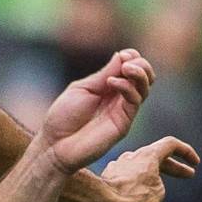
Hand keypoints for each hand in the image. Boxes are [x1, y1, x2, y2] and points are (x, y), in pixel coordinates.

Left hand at [41, 50, 154, 173]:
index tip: (124, 54)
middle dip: (141, 65)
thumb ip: (103, 74)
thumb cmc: (63, 118)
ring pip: (145, 88)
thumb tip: (123, 55)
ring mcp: (122, 110)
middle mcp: (118, 97)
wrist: (56, 146)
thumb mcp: (82, 89)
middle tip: (128, 62)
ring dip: (139, 74)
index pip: (130, 68)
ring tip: (126, 68)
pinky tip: (111, 83)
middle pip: (144, 77)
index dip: (131, 58)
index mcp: (106, 86)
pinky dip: (127, 88)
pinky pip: (135, 101)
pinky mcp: (124, 123)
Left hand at [95, 136, 199, 201]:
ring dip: (153, 177)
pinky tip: (137, 199)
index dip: (186, 152)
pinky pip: (126, 180)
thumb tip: (142, 184)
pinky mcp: (108, 179)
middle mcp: (132, 157)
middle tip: (189, 174)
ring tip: (161, 191)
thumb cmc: (133, 196)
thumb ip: (157, 184)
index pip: (171, 144)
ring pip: (140, 169)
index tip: (195, 163)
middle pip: (156, 157)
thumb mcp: (159, 191)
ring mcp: (118, 167)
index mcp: (148, 154)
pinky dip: (136, 186)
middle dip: (174, 167)